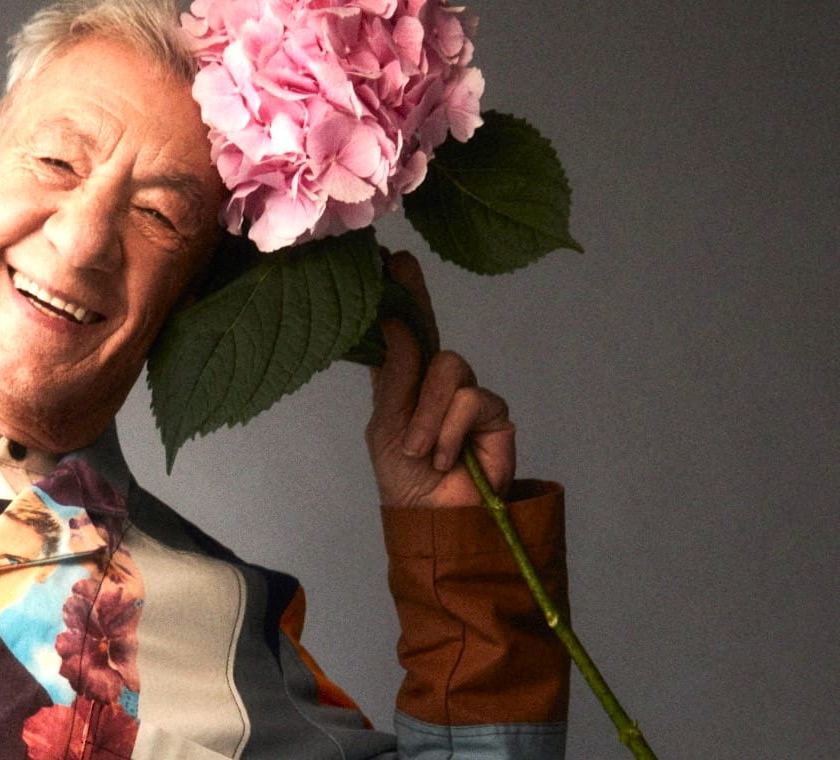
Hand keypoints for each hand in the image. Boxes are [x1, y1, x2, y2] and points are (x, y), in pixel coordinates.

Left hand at [366, 252, 514, 507]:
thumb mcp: (387, 427)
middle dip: (414, 312)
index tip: (388, 255)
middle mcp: (437, 381)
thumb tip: (396, 323)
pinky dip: (450, 430)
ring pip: (449, 368)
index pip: (405, 331)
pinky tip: (446, 457)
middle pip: (431, 333)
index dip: (402, 294)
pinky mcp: (495, 414)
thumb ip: (395, 377)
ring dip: (428, 415)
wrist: (436, 521)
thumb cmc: (405, 480)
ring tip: (419, 450)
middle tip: (400, 270)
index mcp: (404, 381)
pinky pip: (471, 399)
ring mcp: (467, 395)